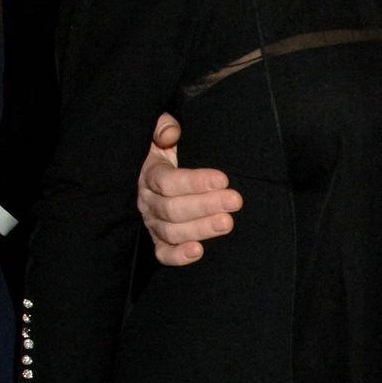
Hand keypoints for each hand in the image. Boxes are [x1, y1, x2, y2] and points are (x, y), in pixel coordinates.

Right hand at [136, 112, 241, 265]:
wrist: (154, 170)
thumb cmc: (164, 150)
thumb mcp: (161, 131)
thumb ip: (162, 126)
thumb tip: (170, 134)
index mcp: (148, 174)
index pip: (168, 181)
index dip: (195, 182)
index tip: (223, 179)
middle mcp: (146, 201)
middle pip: (172, 209)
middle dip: (206, 205)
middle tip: (235, 201)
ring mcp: (151, 222)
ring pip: (172, 231)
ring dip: (201, 229)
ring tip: (227, 222)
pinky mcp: (158, 240)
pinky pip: (163, 253)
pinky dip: (178, 256)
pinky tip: (199, 251)